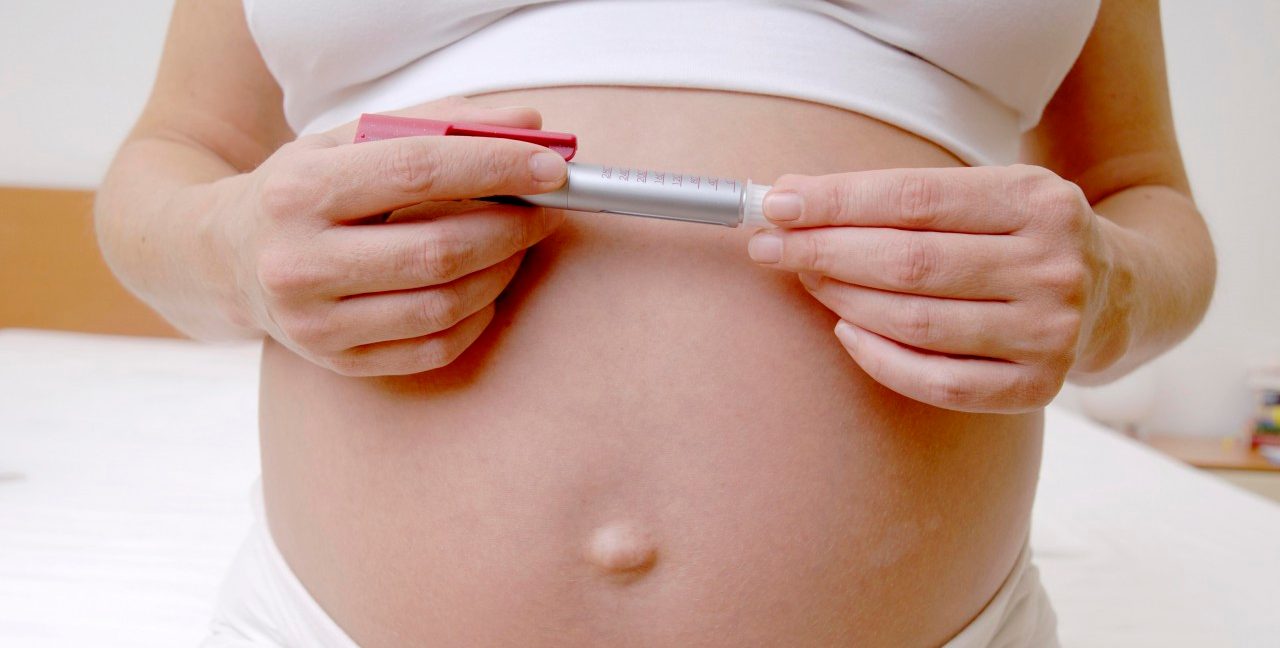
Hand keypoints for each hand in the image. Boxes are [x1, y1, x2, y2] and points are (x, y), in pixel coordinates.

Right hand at [223, 97, 567, 375]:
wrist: (222, 256)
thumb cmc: (304, 189)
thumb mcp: (350, 138)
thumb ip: (439, 124)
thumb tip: (530, 124)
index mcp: (300, 190)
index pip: (417, 171)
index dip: (496, 168)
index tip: (551, 168)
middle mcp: (298, 261)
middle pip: (438, 249)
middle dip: (512, 227)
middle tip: (547, 210)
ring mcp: (314, 323)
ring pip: (442, 305)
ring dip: (501, 272)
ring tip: (518, 244)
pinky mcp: (336, 363)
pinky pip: (433, 348)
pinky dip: (477, 317)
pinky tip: (485, 287)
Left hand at [747, 165, 1116, 412]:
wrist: (1118, 293)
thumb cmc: (1021, 236)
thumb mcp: (989, 194)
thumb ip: (903, 196)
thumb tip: (792, 197)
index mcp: (1039, 201)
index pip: (917, 198)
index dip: (839, 202)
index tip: (778, 204)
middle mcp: (1053, 266)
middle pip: (911, 262)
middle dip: (825, 251)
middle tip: (771, 247)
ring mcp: (1051, 333)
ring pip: (917, 323)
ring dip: (842, 301)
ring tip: (804, 280)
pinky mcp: (1038, 388)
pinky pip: (938, 383)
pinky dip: (880, 359)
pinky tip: (845, 332)